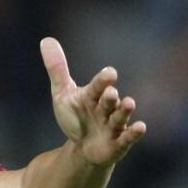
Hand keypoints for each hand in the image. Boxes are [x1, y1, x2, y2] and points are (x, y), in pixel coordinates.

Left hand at [40, 37, 145, 166]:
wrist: (83, 147)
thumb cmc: (76, 117)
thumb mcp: (62, 95)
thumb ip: (57, 70)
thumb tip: (46, 40)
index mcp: (93, 95)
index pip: (98, 86)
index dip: (103, 80)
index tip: (109, 73)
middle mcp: (106, 108)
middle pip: (109, 101)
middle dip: (110, 97)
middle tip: (111, 92)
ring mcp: (114, 125)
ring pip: (120, 117)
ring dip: (124, 111)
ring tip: (129, 103)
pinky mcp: (118, 143)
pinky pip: (128, 138)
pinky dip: (134, 133)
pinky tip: (140, 127)